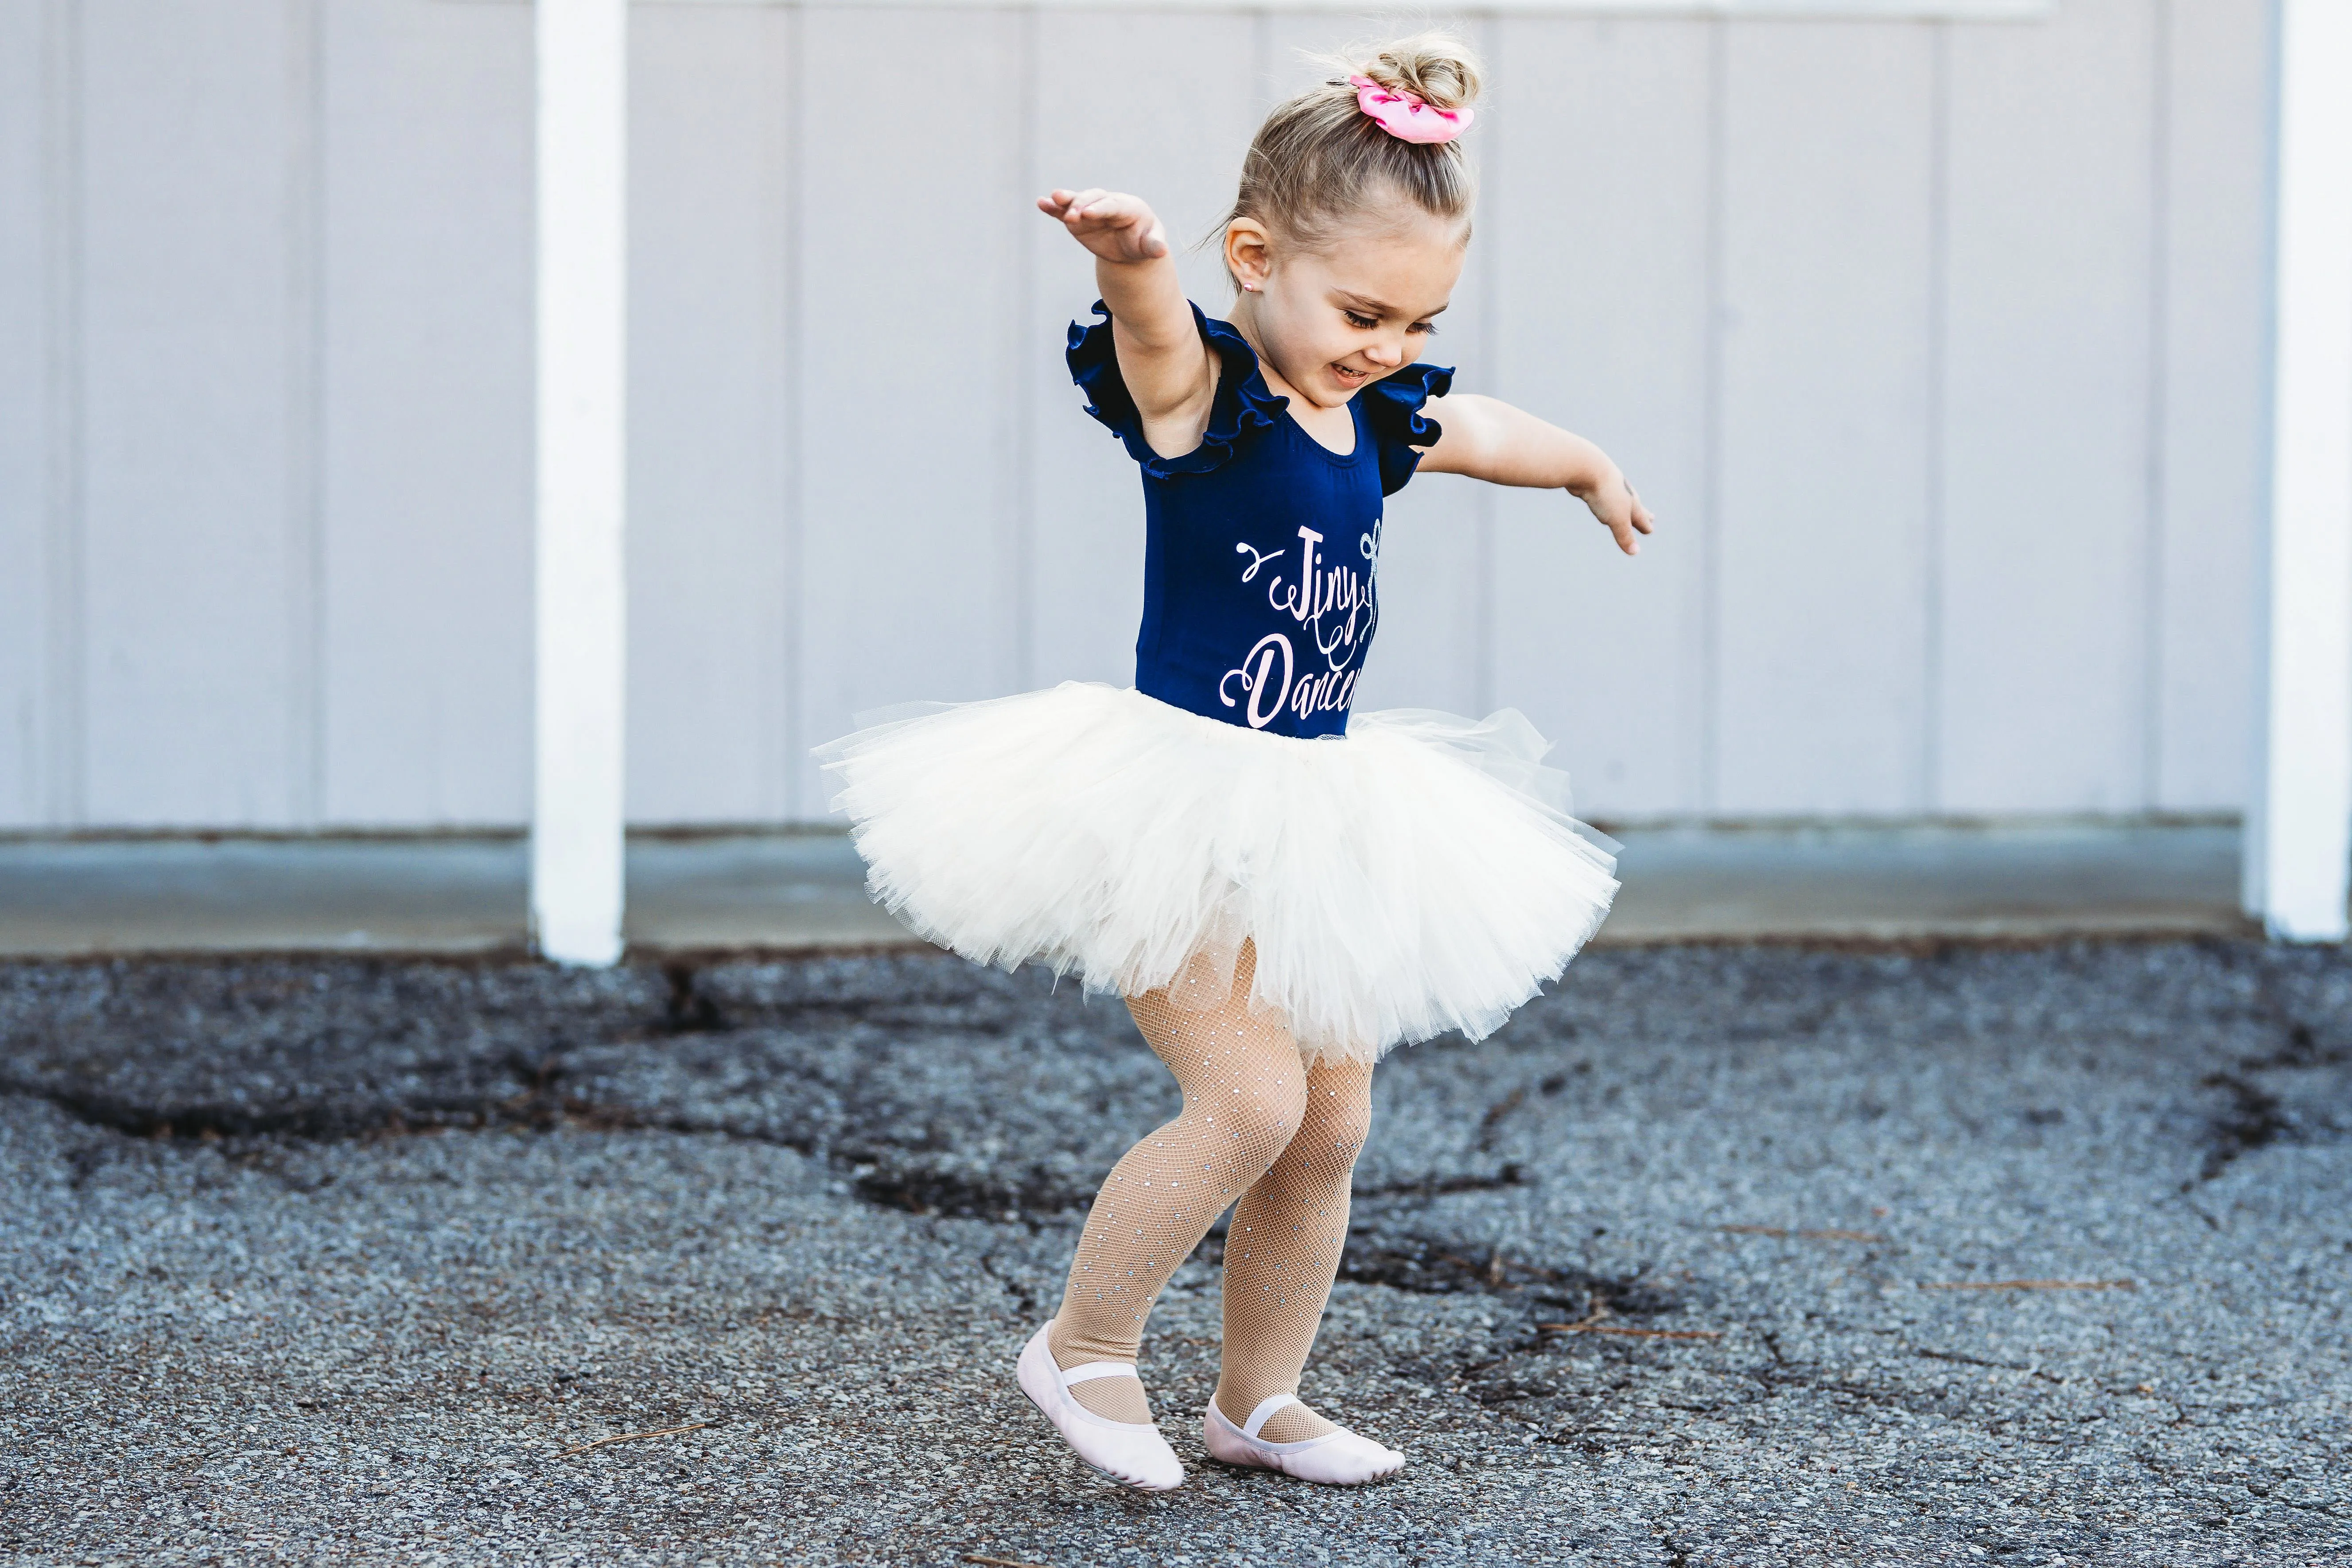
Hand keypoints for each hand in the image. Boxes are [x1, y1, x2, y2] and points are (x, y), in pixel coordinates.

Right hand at [1038, 188, 1168, 264]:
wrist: (1130, 245)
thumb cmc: (1143, 241)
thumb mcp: (1150, 245)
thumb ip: (1154, 246)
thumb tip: (1162, 251)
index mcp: (1129, 207)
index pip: (1113, 206)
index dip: (1101, 209)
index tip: (1089, 214)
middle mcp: (1108, 203)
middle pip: (1093, 199)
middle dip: (1081, 205)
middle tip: (1071, 215)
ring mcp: (1091, 209)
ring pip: (1077, 201)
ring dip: (1065, 201)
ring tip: (1051, 200)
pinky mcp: (1078, 218)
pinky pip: (1065, 211)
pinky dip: (1053, 207)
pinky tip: (1041, 203)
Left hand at [1576, 468, 1654, 555]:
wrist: (1587, 467)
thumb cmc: (1605, 494)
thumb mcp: (1616, 519)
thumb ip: (1625, 535)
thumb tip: (1635, 552)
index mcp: (1631, 502)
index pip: (1641, 518)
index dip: (1645, 525)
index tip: (1650, 529)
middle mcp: (1623, 493)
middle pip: (1636, 506)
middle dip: (1643, 514)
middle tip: (1651, 517)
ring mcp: (1610, 487)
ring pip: (1620, 498)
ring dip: (1625, 505)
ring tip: (1626, 506)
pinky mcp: (1595, 483)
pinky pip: (1603, 493)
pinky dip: (1606, 498)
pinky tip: (1601, 496)